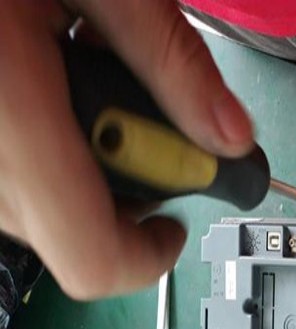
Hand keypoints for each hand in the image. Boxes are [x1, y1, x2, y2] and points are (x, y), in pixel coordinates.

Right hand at [0, 0, 252, 298]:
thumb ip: (172, 61)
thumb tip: (233, 137)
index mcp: (14, 122)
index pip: (93, 259)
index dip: (150, 258)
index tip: (175, 226)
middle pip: (74, 235)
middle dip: (126, 194)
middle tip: (137, 122)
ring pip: (41, 210)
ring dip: (87, 168)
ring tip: (87, 84)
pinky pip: (12, 180)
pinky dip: (48, 152)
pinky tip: (50, 87)